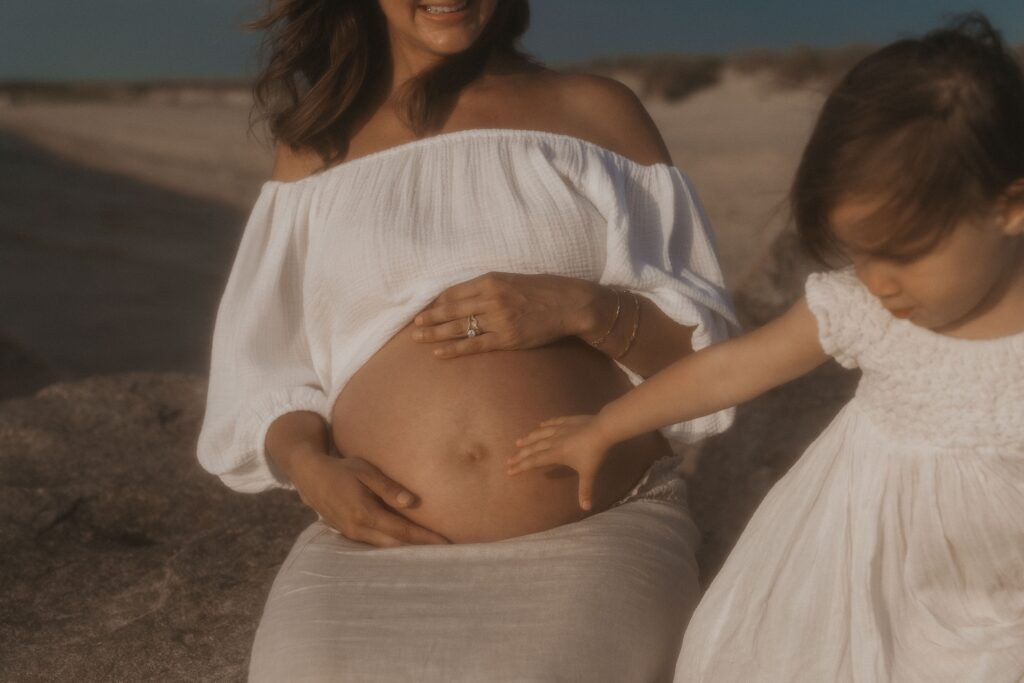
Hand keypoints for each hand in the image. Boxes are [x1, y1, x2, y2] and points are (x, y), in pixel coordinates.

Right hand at [290, 453, 449, 546]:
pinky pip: (375, 545)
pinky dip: (392, 546)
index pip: (403, 531)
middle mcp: (358, 529)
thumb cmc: (342, 469)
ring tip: (430, 551)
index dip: (425, 538)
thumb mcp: (366, 472)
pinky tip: (405, 546)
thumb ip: (388, 488)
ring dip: (407, 550)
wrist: (311, 476)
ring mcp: (352, 534)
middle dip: (420, 549)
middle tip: (445, 552)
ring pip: (385, 548)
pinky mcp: (348, 534)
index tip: (445, 542)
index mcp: (366, 514)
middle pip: (396, 545)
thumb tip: (411, 502)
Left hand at [412, 272, 594, 357]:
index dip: (436, 302)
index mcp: (490, 281)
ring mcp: (498, 320)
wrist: (569, 304)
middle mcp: (491, 299)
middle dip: (429, 318)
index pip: (454, 292)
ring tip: (418, 339)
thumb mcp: (512, 279)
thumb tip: (464, 296)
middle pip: (451, 310)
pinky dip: (455, 349)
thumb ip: (488, 286)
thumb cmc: (543, 290)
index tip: (424, 308)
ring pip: (458, 328)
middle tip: (414, 324)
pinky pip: (474, 345)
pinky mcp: (506, 339)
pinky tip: (440, 353)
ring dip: (435, 334)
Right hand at [507, 415, 610, 510]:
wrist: (603, 429)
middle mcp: (553, 441)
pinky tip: (540, 424)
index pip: (534, 461)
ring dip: (528, 439)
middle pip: (533, 449)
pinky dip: (545, 424)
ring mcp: (560, 429)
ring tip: (518, 442)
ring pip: (540, 434)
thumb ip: (585, 490)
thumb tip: (586, 508)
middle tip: (508, 460)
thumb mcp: (589, 473)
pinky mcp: (567, 421)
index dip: (521, 466)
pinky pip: (553, 422)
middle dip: (520, 455)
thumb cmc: (594, 453)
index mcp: (556, 454)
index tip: (509, 470)